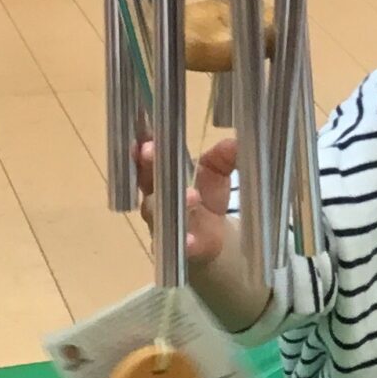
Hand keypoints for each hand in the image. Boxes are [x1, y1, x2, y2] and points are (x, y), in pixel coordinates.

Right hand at [135, 135, 239, 274]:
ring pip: (158, 211)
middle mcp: (155, 195)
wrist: (214, 236)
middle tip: (150, 151)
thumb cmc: (207, 195)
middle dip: (148, 166)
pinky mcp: (176, 246)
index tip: (145, 131)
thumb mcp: (217, 171)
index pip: (147, 155)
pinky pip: (174, 244)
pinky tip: (190, 241)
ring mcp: (162, 222)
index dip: (142, 144)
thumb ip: (223, 156)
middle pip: (146, 179)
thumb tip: (235, 142)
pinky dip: (183, 242)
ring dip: (172, 202)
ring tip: (192, 196)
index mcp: (162, 173)